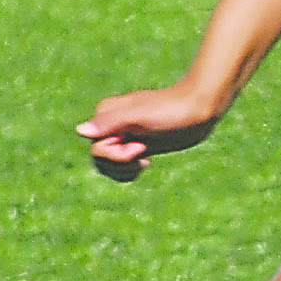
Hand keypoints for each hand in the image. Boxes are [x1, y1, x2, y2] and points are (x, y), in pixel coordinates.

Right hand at [76, 84, 220, 182]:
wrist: (200, 109)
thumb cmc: (171, 110)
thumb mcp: (140, 116)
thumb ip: (110, 122)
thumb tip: (80, 131)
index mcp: (106, 115)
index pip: (96, 148)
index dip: (116, 155)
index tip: (140, 146)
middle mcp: (112, 126)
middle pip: (100, 160)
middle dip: (120, 164)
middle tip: (144, 152)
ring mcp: (126, 136)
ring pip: (110, 165)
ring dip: (125, 170)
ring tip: (145, 162)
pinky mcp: (140, 146)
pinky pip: (123, 166)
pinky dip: (130, 170)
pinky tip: (147, 163)